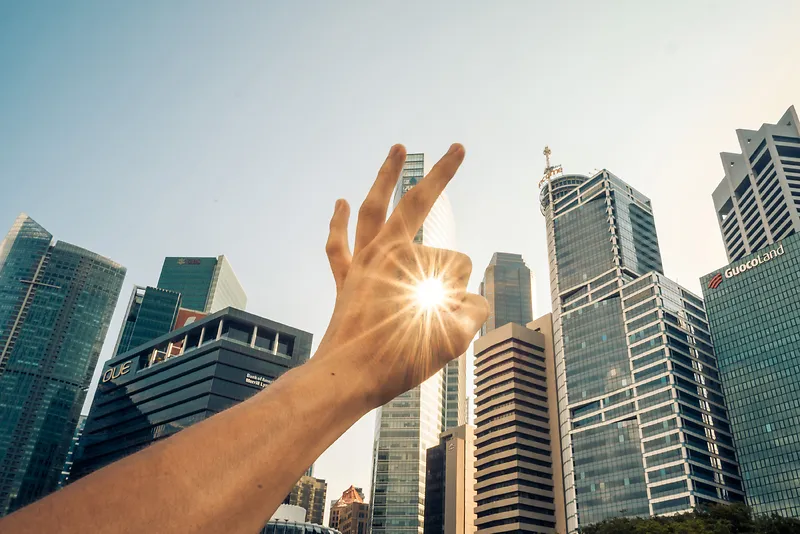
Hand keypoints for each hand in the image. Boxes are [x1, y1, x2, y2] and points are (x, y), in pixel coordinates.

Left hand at [319, 143, 487, 406]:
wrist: (347, 378)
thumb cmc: (397, 361)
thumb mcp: (451, 340)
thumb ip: (470, 311)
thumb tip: (469, 300)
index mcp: (415, 265)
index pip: (455, 264)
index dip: (459, 296)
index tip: (447, 323)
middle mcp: (387, 253)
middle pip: (417, 202)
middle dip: (441, 174)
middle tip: (456, 148)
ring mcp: (363, 263)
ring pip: (374, 209)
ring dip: (386, 175)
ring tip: (398, 148)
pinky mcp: (346, 280)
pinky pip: (339, 245)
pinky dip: (339, 223)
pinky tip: (342, 202)